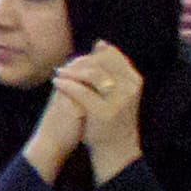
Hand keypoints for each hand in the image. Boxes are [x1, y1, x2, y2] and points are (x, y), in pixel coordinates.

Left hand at [52, 44, 147, 183]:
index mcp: (134, 80)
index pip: (113, 56)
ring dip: (72, 71)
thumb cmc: (112, 116)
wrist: (115, 147)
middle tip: (64, 65)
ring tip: (59, 73)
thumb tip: (100, 43)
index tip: (77, 59)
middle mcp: (130, 88)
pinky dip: (66, 84)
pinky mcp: (103, 111)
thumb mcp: (116, 90)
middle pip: (102, 63)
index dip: (93, 54)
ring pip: (92, 75)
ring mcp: (118, 100)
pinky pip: (81, 91)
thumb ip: (110, 69)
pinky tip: (56, 83)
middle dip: (81, 62)